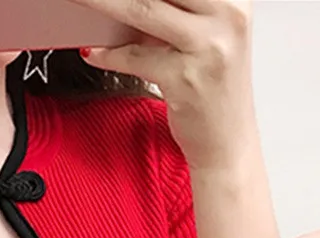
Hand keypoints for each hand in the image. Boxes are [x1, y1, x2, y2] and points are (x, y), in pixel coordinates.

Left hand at [70, 0, 255, 169]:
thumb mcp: (200, 38)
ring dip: (101, 2)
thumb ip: (171, 12)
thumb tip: (121, 2)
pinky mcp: (187, 79)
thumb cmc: (210, 88)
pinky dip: (108, 55)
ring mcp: (209, 46)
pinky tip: (92, 52)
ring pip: (143, 10)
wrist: (226, 142)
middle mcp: (228, 14)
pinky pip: (136, 57)